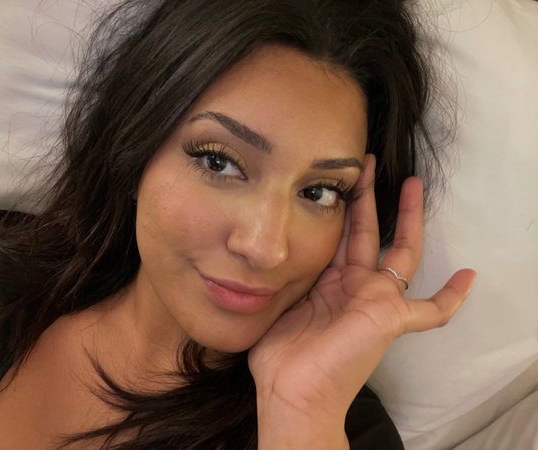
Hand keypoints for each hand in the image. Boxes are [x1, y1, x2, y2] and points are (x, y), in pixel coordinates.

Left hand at [249, 154, 475, 445]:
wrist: (292, 393)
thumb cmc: (280, 354)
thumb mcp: (281, 302)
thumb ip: (288, 277)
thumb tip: (268, 254)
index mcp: (329, 282)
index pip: (339, 237)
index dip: (341, 211)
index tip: (336, 182)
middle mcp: (354, 285)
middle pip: (367, 231)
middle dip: (368, 196)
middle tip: (369, 163)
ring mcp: (375, 300)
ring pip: (398, 251)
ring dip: (407, 217)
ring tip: (412, 183)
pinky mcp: (390, 318)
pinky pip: (431, 310)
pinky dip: (450, 297)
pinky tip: (469, 277)